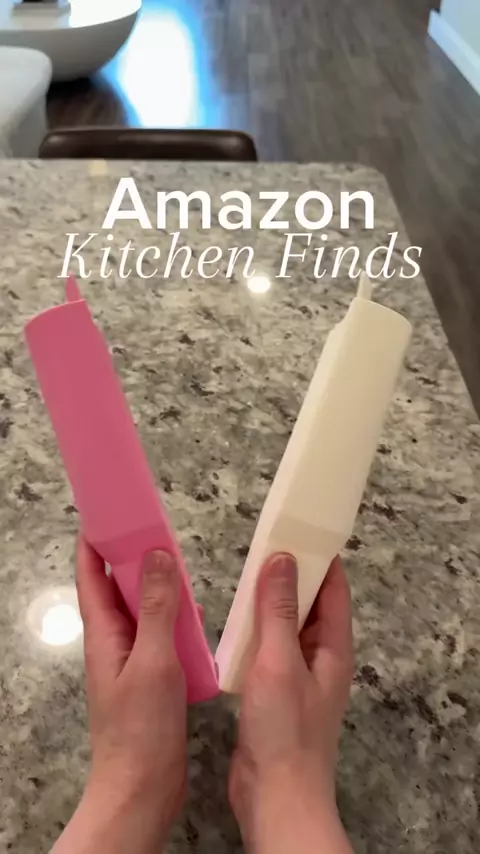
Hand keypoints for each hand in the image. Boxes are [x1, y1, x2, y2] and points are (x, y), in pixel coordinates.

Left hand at [52, 538, 186, 853]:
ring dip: (157, 587)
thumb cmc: (141, 726)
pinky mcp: (151, 677)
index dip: (94, 543)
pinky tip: (197, 616)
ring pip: (142, 610)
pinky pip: (160, 635)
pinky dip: (175, 619)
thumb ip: (155, 608)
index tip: (111, 512)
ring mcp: (132, 660)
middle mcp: (114, 641)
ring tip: (182, 565)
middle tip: (160, 530)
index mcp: (104, 633)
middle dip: (133, 557)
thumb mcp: (152, 661)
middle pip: (117, 588)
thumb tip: (156, 555)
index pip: (91, 576)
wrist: (142, 787)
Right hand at [229, 553, 353, 853]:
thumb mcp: (279, 660)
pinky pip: (269, 650)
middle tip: (260, 546)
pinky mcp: (275, 692)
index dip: (320, 558)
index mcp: (333, 647)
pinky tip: (232, 623)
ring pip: (287, 628)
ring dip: (269, 605)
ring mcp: (298, 676)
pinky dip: (255, 632)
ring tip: (243, 577)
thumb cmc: (283, 727)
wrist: (274, 794)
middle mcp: (321, 658)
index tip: (297, 528)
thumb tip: (283, 558)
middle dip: (290, 576)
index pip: (334, 589)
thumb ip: (278, 610)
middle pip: (310, 605)